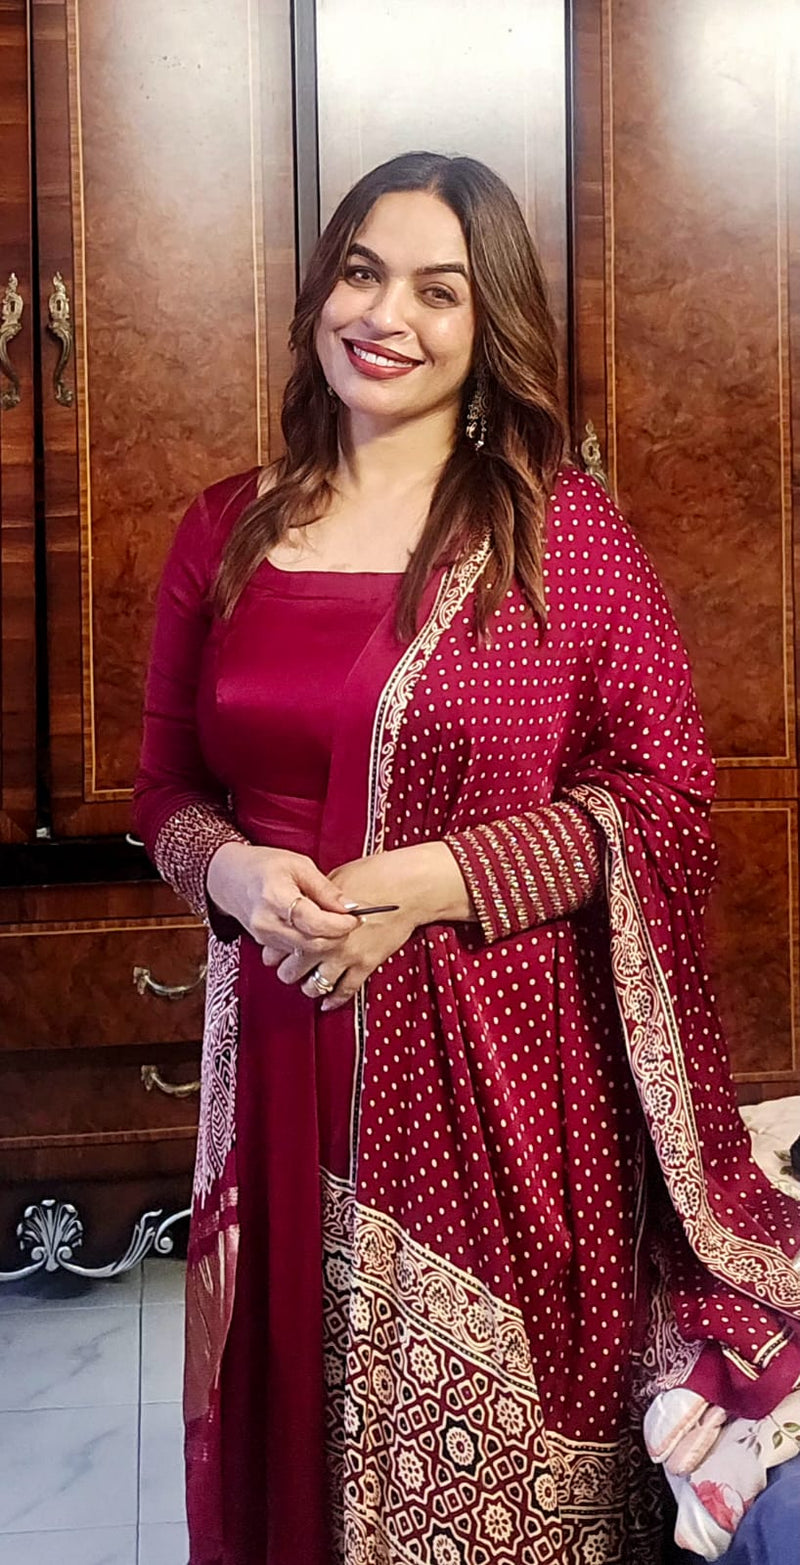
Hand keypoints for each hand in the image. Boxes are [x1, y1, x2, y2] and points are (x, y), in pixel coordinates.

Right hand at [205, 840, 358, 963]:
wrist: (231, 878)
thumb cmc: (265, 866)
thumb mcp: (299, 865)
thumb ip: (325, 889)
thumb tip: (351, 908)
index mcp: (275, 896)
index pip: (313, 922)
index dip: (339, 925)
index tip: (356, 918)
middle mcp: (267, 922)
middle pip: (312, 943)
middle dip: (337, 937)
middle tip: (351, 923)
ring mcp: (264, 937)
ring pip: (306, 952)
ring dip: (327, 942)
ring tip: (338, 924)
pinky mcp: (266, 945)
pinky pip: (296, 951)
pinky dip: (313, 944)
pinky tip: (320, 930)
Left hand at [275, 842, 474, 1010]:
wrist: (407, 888)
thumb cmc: (373, 876)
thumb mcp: (334, 881)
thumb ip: (315, 899)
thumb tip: (301, 907)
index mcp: (315, 919)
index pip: (281, 944)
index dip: (274, 950)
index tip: (275, 951)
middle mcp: (326, 942)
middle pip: (292, 971)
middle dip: (287, 971)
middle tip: (288, 969)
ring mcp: (346, 957)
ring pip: (315, 986)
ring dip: (308, 987)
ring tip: (307, 983)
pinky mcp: (366, 965)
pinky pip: (345, 991)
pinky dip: (334, 1000)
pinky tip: (327, 1002)